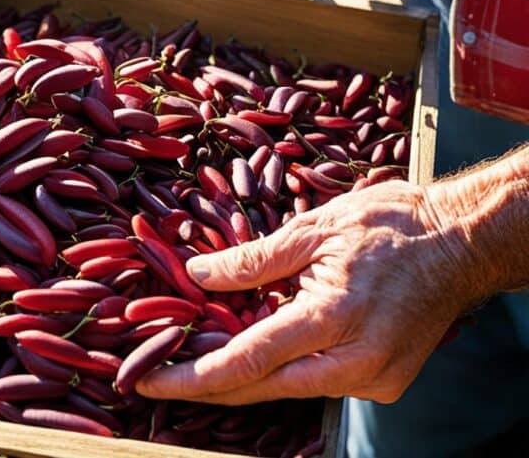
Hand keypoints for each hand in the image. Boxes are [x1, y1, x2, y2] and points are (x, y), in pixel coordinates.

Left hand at [136, 180, 481, 404]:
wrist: (463, 242)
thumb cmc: (394, 225)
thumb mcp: (315, 228)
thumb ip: (252, 260)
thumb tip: (198, 275)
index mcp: (336, 317)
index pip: (248, 360)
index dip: (193, 376)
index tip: (150, 381)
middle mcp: (357, 362)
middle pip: (261, 388)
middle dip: (203, 387)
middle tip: (154, 380)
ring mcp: (375, 379)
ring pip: (286, 388)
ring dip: (238, 378)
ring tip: (190, 362)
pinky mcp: (384, 383)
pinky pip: (315, 382)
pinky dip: (279, 370)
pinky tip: (247, 353)